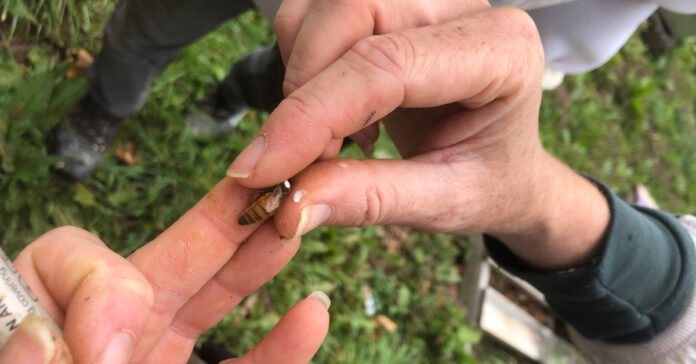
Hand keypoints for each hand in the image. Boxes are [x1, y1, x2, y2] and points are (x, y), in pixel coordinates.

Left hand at [0, 179, 328, 363]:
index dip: (96, 285)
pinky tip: (313, 314)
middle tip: (265, 186)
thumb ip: (23, 362)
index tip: (103, 348)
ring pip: (215, 301)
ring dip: (259, 263)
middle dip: (220, 219)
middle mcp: (105, 338)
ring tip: (297, 225)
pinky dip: (281, 347)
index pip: (72, 261)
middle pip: (168, 256)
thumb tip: (44, 334)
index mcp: (48, 321)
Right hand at [227, 4, 609, 269]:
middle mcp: (464, 11)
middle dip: (305, 88)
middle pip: (352, 11)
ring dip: (300, 76)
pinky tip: (337, 112)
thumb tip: (289, 205)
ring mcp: (425, 2)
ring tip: (332, 140)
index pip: (388, 64)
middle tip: (298, 160)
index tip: (261, 167)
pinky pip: (315, 15)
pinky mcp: (391, 9)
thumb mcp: (442, 203)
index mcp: (499, 54)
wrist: (504, 167)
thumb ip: (370, 199)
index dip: (314, 114)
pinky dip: (301, 63)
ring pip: (325, 9)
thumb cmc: (489, 182)